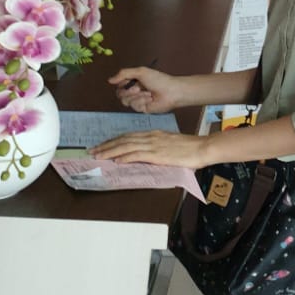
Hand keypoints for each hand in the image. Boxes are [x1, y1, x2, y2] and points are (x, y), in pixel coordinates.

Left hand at [90, 131, 209, 168]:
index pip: (128, 136)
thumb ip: (158, 149)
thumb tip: (146, 156)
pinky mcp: (157, 154)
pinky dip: (125, 156)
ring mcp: (153, 144)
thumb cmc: (190, 149)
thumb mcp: (170, 145)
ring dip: (110, 151)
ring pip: (126, 146)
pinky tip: (116, 160)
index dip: (114, 141)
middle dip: (107, 145)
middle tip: (93, 150)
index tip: (103, 145)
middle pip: (123, 139)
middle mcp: (151, 137)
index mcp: (154, 134)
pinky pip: (137, 154)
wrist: (202, 148)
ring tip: (98, 155)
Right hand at [109, 66, 180, 112]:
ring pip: (126, 101)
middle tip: (139, 88)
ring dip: (137, 96)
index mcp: (134, 81)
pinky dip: (142, 101)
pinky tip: (151, 99)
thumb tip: (109, 80)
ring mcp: (139, 101)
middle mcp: (135, 91)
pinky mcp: (142, 109)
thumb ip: (124, 74)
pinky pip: (135, 106)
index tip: (129, 81)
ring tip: (148, 93)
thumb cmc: (159, 80)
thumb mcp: (141, 72)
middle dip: (129, 91)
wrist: (171, 92)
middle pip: (120, 94)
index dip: (122, 84)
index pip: (119, 85)